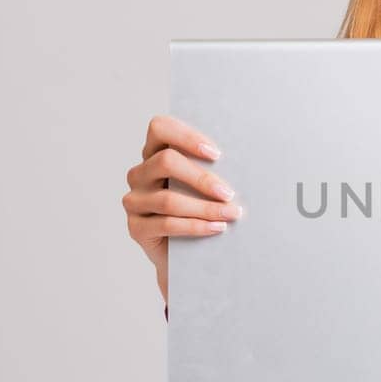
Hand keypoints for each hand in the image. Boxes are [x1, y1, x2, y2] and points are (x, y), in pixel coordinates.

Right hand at [123, 115, 242, 302]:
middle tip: (228, 193)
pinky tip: (217, 228)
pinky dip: (196, 226)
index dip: (187, 137)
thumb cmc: (202, 208)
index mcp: (154, 153)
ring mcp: (134, 200)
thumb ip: (214, 169)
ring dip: (205, 208)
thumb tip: (246, 161)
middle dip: (202, 178)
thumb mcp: (207, 186)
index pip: (160, 128)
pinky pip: (166, 224)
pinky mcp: (136, 227)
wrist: (188, 253)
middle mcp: (140, 174)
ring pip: (168, 199)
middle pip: (165, 162)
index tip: (217, 155)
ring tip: (231, 214)